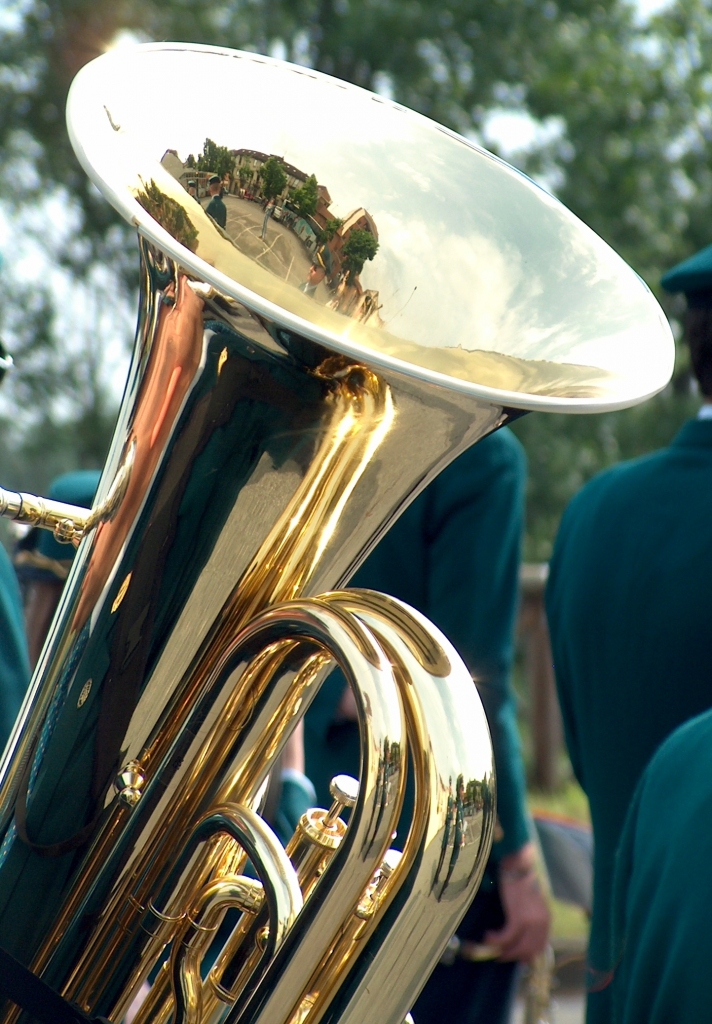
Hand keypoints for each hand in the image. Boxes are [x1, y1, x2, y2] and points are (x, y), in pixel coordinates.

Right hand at [484, 842, 550, 962]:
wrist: (519, 862)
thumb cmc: (521, 878)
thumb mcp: (530, 901)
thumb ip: (529, 917)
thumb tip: (517, 933)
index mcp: (546, 919)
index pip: (540, 947)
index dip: (526, 955)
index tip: (513, 954)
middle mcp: (542, 923)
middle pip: (529, 951)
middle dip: (512, 956)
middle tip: (498, 953)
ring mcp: (532, 922)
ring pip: (517, 947)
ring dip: (502, 950)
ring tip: (490, 942)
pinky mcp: (519, 917)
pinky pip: (506, 937)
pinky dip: (495, 939)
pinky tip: (488, 935)